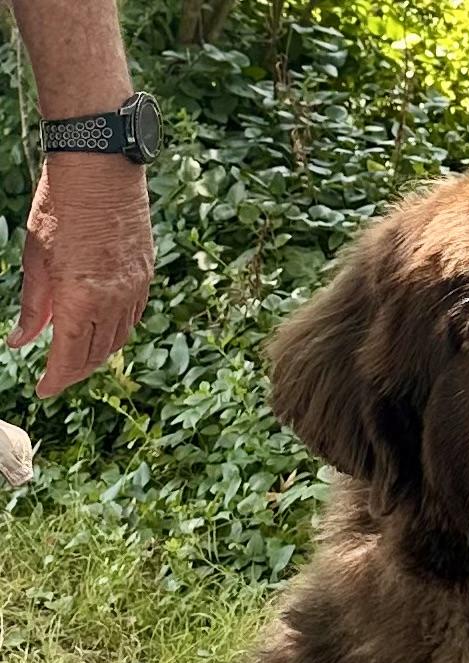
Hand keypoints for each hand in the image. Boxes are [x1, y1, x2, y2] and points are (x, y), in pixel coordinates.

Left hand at [8, 154, 153, 397]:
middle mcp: (112, 302)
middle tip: (56, 376)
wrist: (100, 164)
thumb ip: (32, 306)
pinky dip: (114, 332)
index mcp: (80, 300)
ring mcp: (133, 290)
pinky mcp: (145, 276)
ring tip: (77, 356)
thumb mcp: (35, 258)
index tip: (42, 389)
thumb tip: (21, 342)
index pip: (69, 358)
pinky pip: (130, 319)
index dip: (55, 380)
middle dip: (74, 372)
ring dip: (96, 355)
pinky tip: (100, 329)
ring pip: (116, 341)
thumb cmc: (60, 204)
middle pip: (95, 356)